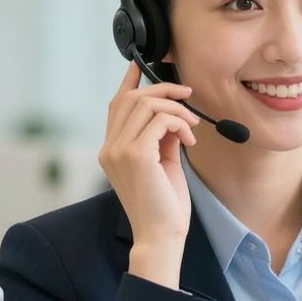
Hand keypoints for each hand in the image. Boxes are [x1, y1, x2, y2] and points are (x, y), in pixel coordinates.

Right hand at [98, 62, 200, 288]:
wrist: (161, 236)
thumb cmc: (164, 206)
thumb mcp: (163, 163)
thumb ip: (162, 137)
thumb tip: (173, 113)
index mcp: (111, 150)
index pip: (116, 105)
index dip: (128, 81)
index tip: (141, 64)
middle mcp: (109, 148)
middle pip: (130, 98)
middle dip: (162, 89)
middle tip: (188, 95)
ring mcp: (119, 151)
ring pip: (146, 104)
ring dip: (176, 108)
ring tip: (192, 127)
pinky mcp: (136, 155)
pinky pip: (161, 120)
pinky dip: (180, 123)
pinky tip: (190, 140)